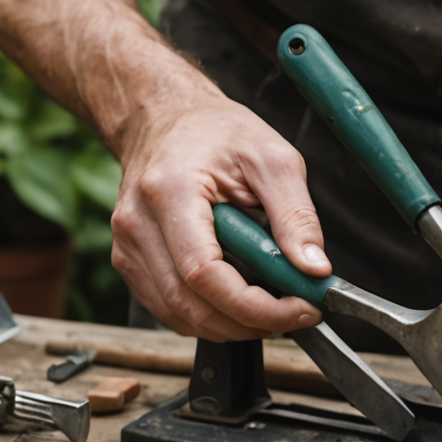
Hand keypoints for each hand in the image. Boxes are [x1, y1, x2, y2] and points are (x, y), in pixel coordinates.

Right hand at [110, 88, 333, 340]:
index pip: (204, 274)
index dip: (255, 305)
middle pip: (189, 305)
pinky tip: (238, 298)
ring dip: (230, 324)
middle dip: (249, 322)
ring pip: (178, 316)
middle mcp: (138, 224)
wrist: (163, 117)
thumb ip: (297, 216)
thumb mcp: (273, 159)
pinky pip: (168, 308)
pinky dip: (208, 315)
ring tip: (272, 304)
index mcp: (170, 191)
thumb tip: (314, 270)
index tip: (299, 307)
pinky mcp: (129, 261)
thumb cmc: (214, 131)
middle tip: (294, 313)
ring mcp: (127, 246)